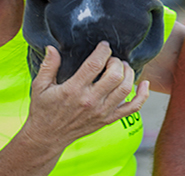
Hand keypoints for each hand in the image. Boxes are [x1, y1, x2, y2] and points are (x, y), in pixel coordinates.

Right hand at [21, 41, 148, 150]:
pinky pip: (132, 108)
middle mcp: (90, 101)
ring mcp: (102, 112)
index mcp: (74, 90)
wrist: (48, 138)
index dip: (103, 51)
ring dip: (128, 73)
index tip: (104, 45)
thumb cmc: (43, 110)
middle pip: (115, 75)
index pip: (95, 65)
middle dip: (116, 61)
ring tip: (122, 67)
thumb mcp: (39, 86)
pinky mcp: (108, 120)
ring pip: (126, 89)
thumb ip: (48, 66)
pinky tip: (144, 83)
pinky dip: (142, 95)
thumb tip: (51, 47)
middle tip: (112, 58)